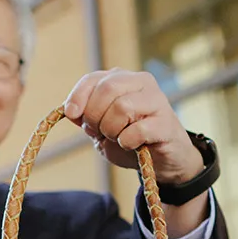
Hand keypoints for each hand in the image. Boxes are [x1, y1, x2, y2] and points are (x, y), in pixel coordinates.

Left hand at [62, 70, 201, 184]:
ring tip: (117, 138)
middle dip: (94, 116)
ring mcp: (157, 100)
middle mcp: (141, 82)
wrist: (162, 159)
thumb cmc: (130, 139)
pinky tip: (131, 145)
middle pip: (107, 90)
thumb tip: (71, 111)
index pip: (93, 79)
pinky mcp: (166, 123)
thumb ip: (86, 117)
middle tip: (99, 132)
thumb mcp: (101, 127)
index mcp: (122, 79)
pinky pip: (138, 130)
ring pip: (122, 107)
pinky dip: (127, 142)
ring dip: (111, 129)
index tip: (72, 115)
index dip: (78, 97)